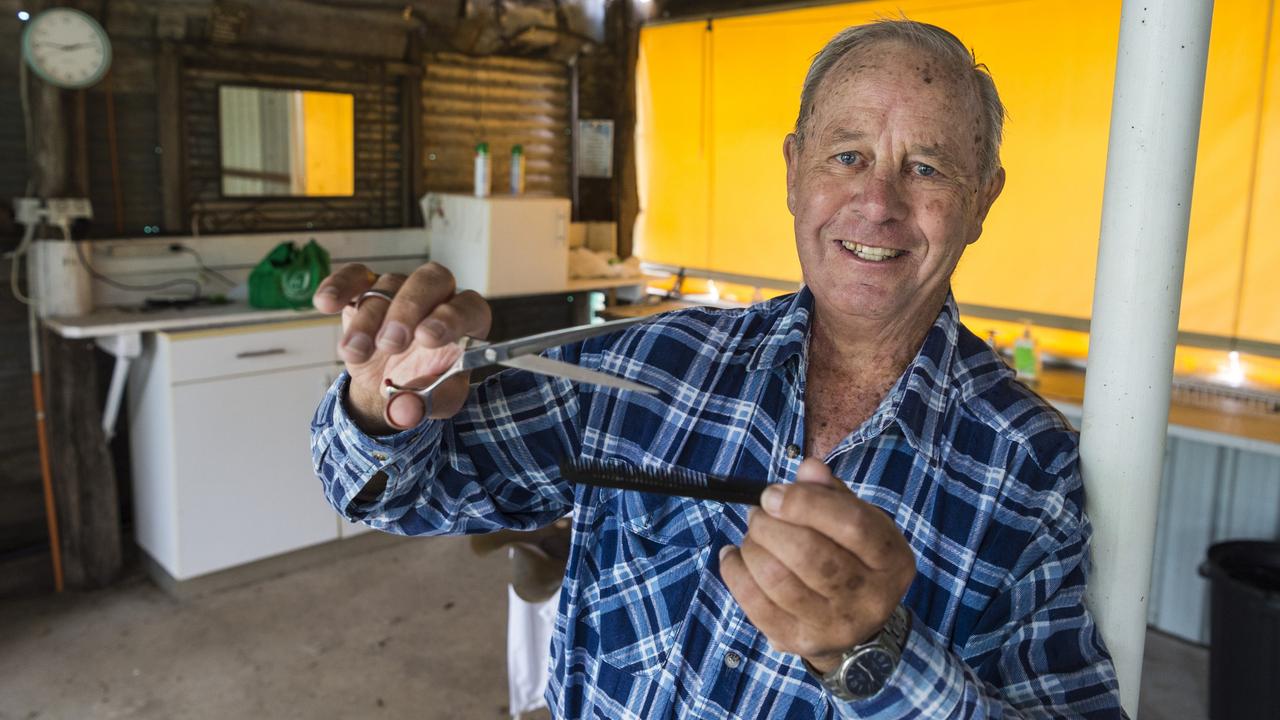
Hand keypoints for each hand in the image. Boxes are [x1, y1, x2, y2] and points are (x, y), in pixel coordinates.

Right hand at [313, 262, 490, 433]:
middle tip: (390, 344)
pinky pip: (354, 276)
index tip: (427, 339)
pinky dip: (339, 285)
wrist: (390, 387)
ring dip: (367, 320)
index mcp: (466, 322)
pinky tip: (325, 303)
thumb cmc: (422, 388)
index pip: (469, 306)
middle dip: (408, 310)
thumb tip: (404, 412)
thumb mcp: (433, 404)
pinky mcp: (367, 289)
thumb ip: (425, 406)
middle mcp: (437, 298)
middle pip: (430, 280)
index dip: (451, 317)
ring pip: (387, 286)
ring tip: (354, 354)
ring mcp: (401, 290)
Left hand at [719, 458, 915, 673]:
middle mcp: (870, 598)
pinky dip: (735, 572)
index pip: (852, 524)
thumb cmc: (850, 557)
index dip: (805, 503)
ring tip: (752, 534)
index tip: (772, 494)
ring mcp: (834, 626)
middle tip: (758, 513)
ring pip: (778, 580)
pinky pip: (755, 604)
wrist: (853, 622)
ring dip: (752, 547)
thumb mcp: (856, 519)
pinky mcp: (799, 641)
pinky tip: (734, 556)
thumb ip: (832, 492)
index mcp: (891, 560)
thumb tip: (808, 468)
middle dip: (770, 526)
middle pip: (810, 555)